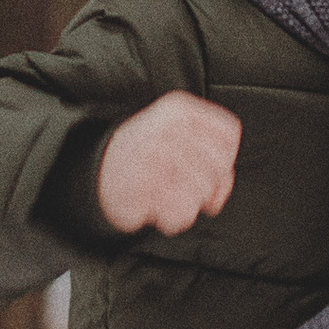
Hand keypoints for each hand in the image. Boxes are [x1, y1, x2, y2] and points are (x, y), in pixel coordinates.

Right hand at [95, 92, 242, 236]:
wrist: (99, 169)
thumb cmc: (147, 152)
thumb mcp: (179, 137)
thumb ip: (210, 157)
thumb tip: (221, 190)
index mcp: (178, 109)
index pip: (229, 133)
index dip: (228, 157)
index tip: (214, 169)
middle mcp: (167, 129)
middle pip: (219, 165)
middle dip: (210, 185)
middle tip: (190, 188)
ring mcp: (152, 157)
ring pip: (202, 190)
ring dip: (191, 203)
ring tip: (171, 196)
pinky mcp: (140, 188)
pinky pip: (181, 212)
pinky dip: (175, 218)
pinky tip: (161, 209)